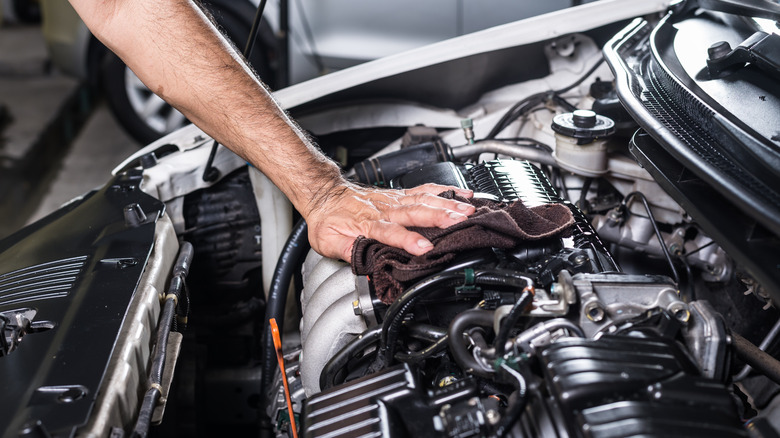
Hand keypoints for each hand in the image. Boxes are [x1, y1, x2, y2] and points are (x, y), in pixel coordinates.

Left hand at [304, 182, 475, 261]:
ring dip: (447, 204)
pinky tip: (462, 193)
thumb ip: (347, 252)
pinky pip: (425, 190)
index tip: (424, 249)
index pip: (390, 232)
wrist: (325, 193)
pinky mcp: (400, 194)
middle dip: (439, 217)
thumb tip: (365, 266)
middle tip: (460, 221)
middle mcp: (385, 209)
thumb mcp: (328, 242)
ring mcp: (394, 199)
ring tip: (468, 209)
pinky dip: (445, 190)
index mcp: (368, 223)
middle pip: (415, 212)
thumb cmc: (328, 219)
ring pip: (424, 199)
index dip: (407, 240)